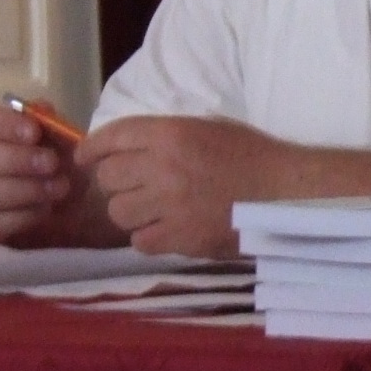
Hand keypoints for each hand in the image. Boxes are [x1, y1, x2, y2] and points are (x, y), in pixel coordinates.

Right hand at [0, 101, 95, 246]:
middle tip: (52, 164)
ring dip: (26, 190)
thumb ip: (53, 124)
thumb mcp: (64, 142)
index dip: (6, 125)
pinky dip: (22, 216)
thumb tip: (42, 109)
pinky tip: (44, 211)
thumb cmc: (59, 166)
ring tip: (59, 188)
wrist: (71, 210)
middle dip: (18, 160)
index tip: (34, 133)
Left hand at [75, 115, 301, 257]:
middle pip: (109, 177)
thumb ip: (165, 136)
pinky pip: (140, 241)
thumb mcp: (206, 129)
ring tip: (151, 210)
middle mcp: (163, 167)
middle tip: (133, 186)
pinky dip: (148, 237)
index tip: (83, 157)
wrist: (287, 192)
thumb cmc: (252, 155)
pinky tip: (165, 230)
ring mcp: (170, 205)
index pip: (112, 137)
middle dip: (116, 182)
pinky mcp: (181, 238)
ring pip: (119, 211)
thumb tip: (125, 150)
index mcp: (171, 133)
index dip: (92, 148)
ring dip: (131, 211)